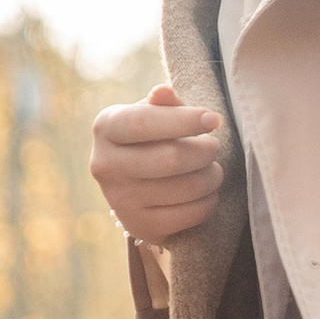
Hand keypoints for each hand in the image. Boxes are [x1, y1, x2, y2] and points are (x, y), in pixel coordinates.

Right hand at [90, 80, 226, 244]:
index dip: (185, 120)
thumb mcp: (154, 113)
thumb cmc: (151, 137)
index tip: (214, 119)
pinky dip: (208, 202)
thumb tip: (164, 92)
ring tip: (213, 169)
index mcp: (106, 128)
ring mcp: (120, 200)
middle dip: (205, 150)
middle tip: (213, 146)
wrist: (135, 183)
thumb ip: (163, 103)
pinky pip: (190, 214)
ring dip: (212, 176)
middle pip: (171, 159)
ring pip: (186, 188)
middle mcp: (105, 165)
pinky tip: (207, 192)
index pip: (145, 123)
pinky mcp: (139, 226)